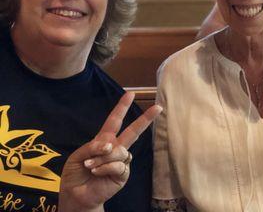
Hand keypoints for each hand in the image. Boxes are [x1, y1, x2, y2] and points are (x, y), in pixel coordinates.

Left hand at [58, 92, 161, 211]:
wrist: (76, 196)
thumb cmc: (75, 174)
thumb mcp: (78, 155)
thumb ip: (93, 147)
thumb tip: (110, 145)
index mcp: (104, 140)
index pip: (114, 120)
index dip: (122, 107)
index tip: (130, 94)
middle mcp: (116, 148)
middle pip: (133, 131)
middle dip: (145, 119)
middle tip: (158, 108)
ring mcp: (120, 161)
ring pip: (120, 150)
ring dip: (102, 157)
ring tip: (90, 165)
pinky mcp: (122, 174)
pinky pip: (118, 165)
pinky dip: (105, 167)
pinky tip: (97, 172)